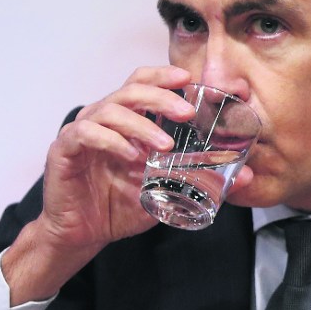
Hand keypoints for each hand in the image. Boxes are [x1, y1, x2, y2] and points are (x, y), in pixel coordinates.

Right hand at [2, 66, 194, 303]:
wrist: (82, 234)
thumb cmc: (121, 204)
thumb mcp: (167, 189)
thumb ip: (202, 179)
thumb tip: (246, 176)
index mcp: (127, 119)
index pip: (142, 82)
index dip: (163, 75)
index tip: (187, 79)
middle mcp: (104, 117)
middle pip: (131, 89)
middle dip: (161, 96)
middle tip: (186, 113)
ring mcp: (82, 130)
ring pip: (111, 109)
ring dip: (141, 124)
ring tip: (164, 145)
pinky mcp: (64, 149)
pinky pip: (86, 133)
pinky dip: (111, 141)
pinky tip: (130, 156)